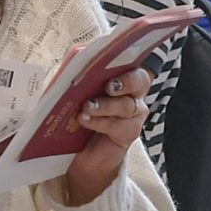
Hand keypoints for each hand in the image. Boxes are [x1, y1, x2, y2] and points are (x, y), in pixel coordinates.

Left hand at [62, 68, 151, 206]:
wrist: (80, 155)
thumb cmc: (77, 117)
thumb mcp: (71, 93)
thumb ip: (74, 75)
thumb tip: (74, 56)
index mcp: (120, 76)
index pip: (131, 60)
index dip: (127, 55)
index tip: (113, 55)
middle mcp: (132, 92)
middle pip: (139, 80)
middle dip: (125, 81)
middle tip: (108, 85)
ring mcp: (133, 114)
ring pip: (127, 105)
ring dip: (106, 105)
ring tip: (87, 107)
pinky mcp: (129, 133)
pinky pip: (119, 125)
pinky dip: (100, 122)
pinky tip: (85, 120)